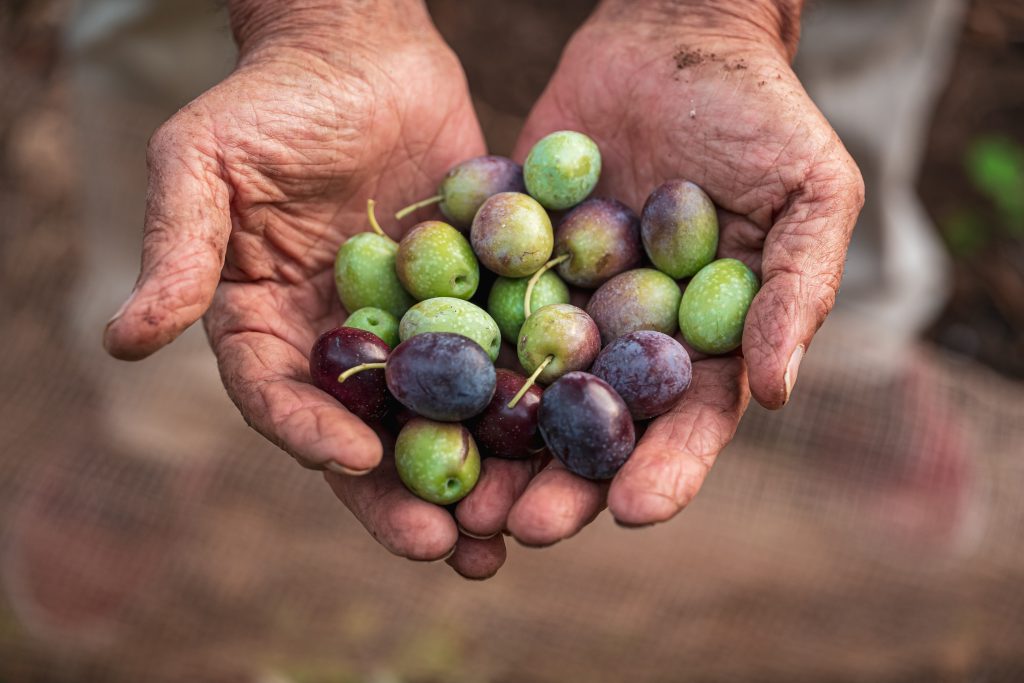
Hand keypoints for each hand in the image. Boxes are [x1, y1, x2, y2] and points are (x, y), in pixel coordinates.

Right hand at [102, 1, 506, 577]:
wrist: (360, 51)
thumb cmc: (271, 100)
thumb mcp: (203, 163)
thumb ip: (178, 249)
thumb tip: (123, 340)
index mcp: (267, 326)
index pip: (280, 397)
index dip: (311, 434)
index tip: (355, 462)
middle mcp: (340, 343)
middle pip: (368, 433)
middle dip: (403, 494)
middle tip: (447, 546)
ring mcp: (412, 328)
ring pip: (440, 417)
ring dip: (472, 475)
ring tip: (506, 532)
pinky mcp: (473, 302)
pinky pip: (498, 359)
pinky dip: (523, 404)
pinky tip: (559, 444)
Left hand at [470, 0, 863, 544]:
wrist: (671, 34)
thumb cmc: (760, 111)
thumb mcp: (810, 190)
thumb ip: (799, 286)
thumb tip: (780, 390)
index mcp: (702, 341)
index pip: (687, 422)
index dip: (664, 470)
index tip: (631, 511)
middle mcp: (626, 338)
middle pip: (594, 427)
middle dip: (561, 482)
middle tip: (520, 528)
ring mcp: (562, 303)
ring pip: (523, 390)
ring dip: (492, 446)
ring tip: (457, 497)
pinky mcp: (505, 261)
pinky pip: (474, 312)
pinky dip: (444, 355)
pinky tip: (410, 395)